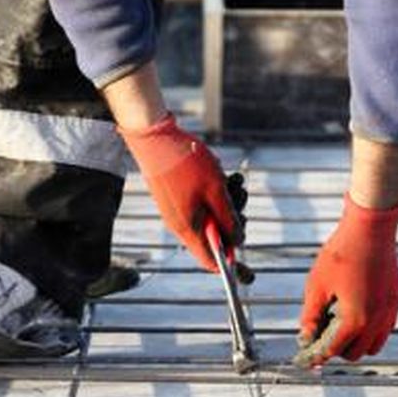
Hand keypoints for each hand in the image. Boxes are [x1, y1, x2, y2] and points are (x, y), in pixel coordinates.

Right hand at [119, 113, 241, 271]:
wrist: (154, 135)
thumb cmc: (186, 162)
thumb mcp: (216, 190)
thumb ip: (228, 218)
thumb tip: (238, 240)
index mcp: (188, 229)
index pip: (210, 261)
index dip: (230, 258)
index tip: (243, 242)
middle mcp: (179, 225)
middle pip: (212, 236)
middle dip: (231, 220)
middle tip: (240, 199)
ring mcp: (175, 209)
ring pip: (208, 215)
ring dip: (225, 201)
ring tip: (234, 180)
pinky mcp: (174, 195)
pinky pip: (199, 202)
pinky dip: (213, 191)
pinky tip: (219, 173)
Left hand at [296, 193, 397, 366]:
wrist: (370, 229)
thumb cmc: (341, 253)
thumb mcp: (317, 285)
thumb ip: (311, 316)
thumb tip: (306, 336)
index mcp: (355, 320)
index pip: (333, 350)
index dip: (316, 355)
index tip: (306, 357)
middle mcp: (376, 321)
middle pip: (355, 353)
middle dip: (337, 349)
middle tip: (321, 335)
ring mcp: (389, 311)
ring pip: (374, 344)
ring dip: (357, 342)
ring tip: (339, 324)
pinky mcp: (395, 300)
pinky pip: (384, 328)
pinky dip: (370, 329)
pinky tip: (355, 312)